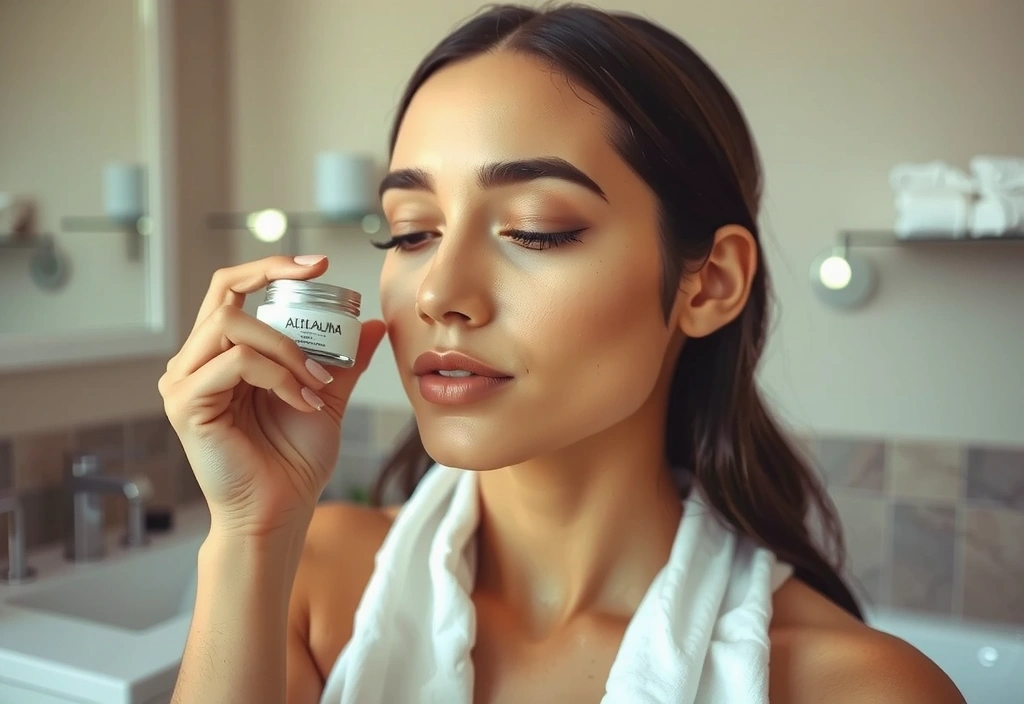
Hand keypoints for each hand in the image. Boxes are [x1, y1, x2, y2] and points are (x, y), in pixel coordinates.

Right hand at [159, 255, 385, 535]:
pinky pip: (235, 364)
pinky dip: (278, 376)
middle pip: (226, 297)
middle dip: (281, 298)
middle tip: (327, 324)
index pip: (232, 290)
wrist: (282, 512)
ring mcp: (184, 383)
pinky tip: (302, 401)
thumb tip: (371, 323)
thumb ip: (342, 360)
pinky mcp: (186, 405)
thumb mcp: (326, 396)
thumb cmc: (294, 460)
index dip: (270, 267)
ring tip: (316, 383)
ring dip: (286, 349)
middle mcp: (193, 364)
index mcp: (220, 356)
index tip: (320, 264)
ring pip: (231, 326)